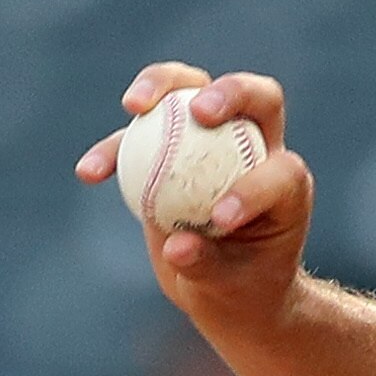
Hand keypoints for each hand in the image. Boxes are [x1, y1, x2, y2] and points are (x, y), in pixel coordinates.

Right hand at [75, 64, 316, 330]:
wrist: (222, 287)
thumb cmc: (240, 289)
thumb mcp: (229, 288)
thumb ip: (206, 266)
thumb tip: (177, 247)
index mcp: (286, 187)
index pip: (281, 170)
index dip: (255, 185)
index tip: (221, 219)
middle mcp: (256, 152)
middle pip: (255, 99)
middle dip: (231, 93)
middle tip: (199, 111)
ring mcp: (213, 141)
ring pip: (192, 91)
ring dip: (161, 86)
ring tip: (132, 106)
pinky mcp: (169, 148)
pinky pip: (139, 134)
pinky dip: (113, 148)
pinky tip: (89, 172)